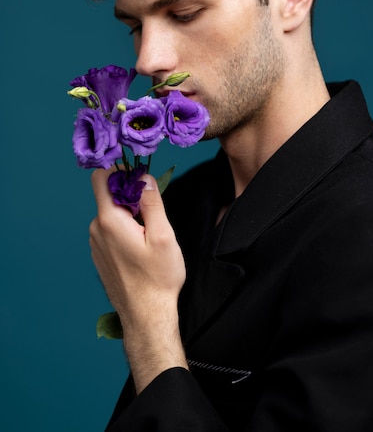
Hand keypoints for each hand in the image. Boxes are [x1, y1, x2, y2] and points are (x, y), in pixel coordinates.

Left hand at [89, 169, 187, 391]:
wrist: (146, 316)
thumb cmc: (158, 278)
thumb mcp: (163, 235)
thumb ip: (152, 202)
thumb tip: (144, 178)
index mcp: (110, 220)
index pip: (101, 177)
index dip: (120, 171)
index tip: (141, 180)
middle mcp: (96, 229)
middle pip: (108, 195)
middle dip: (130, 196)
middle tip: (152, 214)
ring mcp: (95, 243)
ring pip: (111, 213)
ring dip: (129, 214)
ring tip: (148, 235)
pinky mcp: (99, 254)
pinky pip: (109, 230)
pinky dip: (124, 229)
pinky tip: (140, 248)